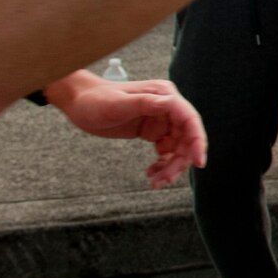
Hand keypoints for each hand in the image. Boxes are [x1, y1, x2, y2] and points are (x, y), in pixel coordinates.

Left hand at [49, 72, 207, 187]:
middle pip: (185, 139)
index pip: (190, 120)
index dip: (198, 142)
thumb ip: (145, 103)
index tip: (199, 163)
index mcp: (164, 96)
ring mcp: (160, 120)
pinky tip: (150, 173)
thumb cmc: (95, 100)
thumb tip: (171, 103)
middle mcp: (167, 107)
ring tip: (155, 181)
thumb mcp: (117, 104)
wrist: (78, 102)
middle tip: (164, 180)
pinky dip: (162, 164)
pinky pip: (166, 151)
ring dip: (170, 167)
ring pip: (177, 148)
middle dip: (179, 162)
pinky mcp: (152, 130)